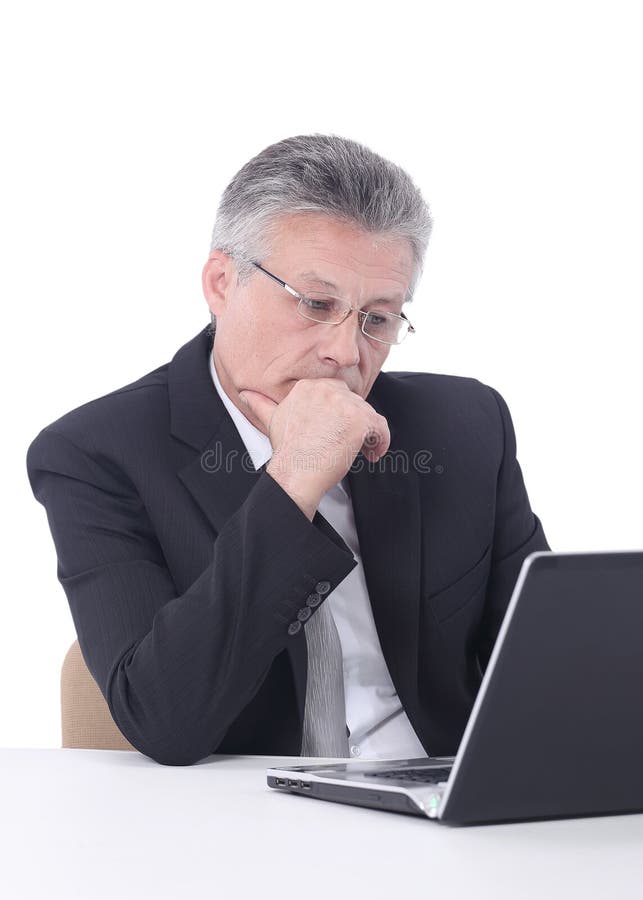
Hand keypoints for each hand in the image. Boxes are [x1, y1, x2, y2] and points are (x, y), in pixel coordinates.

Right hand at [239, 379, 389, 519]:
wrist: (296, 472)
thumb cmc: (288, 452)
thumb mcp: (272, 421)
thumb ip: (261, 403)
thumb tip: (245, 394)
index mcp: (308, 387)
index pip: (336, 393)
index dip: (339, 414)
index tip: (336, 431)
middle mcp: (327, 390)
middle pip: (354, 403)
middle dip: (355, 423)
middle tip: (350, 444)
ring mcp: (345, 404)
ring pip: (369, 414)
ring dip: (368, 434)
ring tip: (361, 451)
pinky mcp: (361, 420)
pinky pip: (381, 428)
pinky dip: (381, 442)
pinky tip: (371, 454)